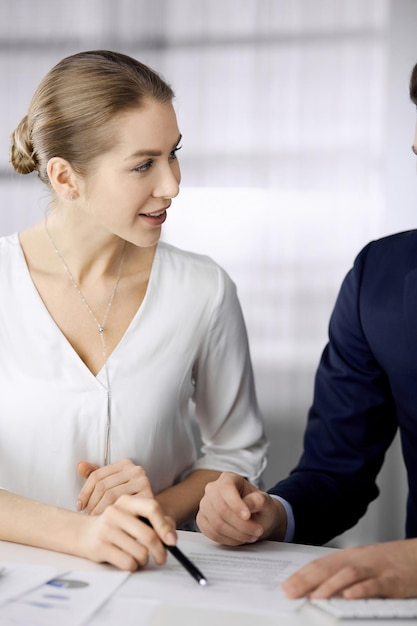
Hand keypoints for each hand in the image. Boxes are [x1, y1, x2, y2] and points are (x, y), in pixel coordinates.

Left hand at [77, 459, 153, 514]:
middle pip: (103, 485)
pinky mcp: (148, 496)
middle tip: (87, 515)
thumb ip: (95, 476)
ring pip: (110, 495)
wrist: (150, 515)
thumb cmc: (126, 501)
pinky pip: (122, 506)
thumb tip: (80, 465)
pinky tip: (107, 522)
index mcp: (125, 464)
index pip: (97, 475)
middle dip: (91, 503)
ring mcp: (143, 482)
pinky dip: (111, 515)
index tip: (79, 506)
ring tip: (95, 519)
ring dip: (98, 510)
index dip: (84, 492)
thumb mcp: (110, 487)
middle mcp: (136, 469)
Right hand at [78, 494, 176, 570]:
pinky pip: (128, 562)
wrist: (83, 533)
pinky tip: (129, 562)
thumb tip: (171, 535)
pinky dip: (134, 566)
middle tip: (162, 558)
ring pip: (140, 552)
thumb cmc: (115, 526)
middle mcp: (115, 512)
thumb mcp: (133, 517)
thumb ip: (154, 520)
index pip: (151, 508)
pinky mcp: (100, 546)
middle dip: (160, 551)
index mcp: (126, 501)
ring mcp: (106, 529)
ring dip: (145, 560)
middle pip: (148, 535)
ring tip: (141, 558)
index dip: (164, 525)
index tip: (172, 540)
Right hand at [196, 471, 286, 545]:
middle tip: (257, 531)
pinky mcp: (202, 520)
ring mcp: (205, 505)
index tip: (248, 516)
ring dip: (236, 534)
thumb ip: (258, 501)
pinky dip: (227, 540)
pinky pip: (211, 533)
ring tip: (251, 536)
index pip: (226, 489)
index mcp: (228, 478)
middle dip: (241, 524)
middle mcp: (213, 489)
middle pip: (221, 509)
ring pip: (216, 524)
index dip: (236, 504)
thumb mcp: (265, 501)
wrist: (256, 518)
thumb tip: (247, 505)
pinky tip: (239, 539)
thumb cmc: (259, 506)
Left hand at [282, 539, 416, 598]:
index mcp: (350, 557)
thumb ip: (343, 573)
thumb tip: (316, 586)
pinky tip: (349, 596)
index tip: (285, 585)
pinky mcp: (393, 581)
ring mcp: (376, 569)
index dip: (301, 574)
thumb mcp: (364, 564)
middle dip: (307, 580)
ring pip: (349, 574)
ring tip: (313, 596)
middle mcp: (360, 560)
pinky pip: (376, 585)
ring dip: (329, 585)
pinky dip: (362, 590)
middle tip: (289, 591)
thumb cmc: (390, 562)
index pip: (320, 564)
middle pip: (329, 567)